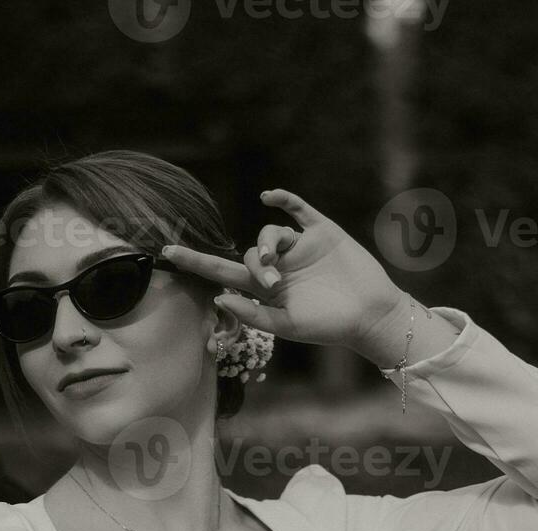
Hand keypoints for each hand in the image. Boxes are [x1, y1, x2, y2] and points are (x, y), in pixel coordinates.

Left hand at [162, 189, 409, 353]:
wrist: (371, 315)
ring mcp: (299, 248)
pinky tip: (268, 196)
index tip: (167, 253)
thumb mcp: (286, 326)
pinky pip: (298, 210)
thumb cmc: (327, 327)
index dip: (195, 262)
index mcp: (264, 290)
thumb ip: (253, 314)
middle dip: (255, 266)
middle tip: (273, 284)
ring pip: (269, 234)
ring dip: (266, 244)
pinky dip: (283, 200)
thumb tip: (218, 297)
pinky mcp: (321, 233)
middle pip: (248, 254)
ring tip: (277, 263)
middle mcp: (278, 266)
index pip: (222, 272)